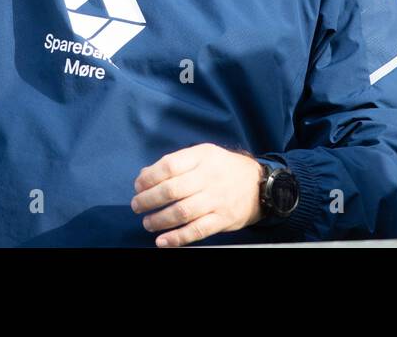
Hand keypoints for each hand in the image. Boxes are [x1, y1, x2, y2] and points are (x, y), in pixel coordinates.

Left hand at [131, 144, 264, 247]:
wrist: (259, 185)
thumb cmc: (224, 169)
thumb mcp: (203, 155)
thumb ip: (175, 163)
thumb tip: (144, 176)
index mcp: (202, 157)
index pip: (169, 166)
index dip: (149, 178)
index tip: (138, 186)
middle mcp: (209, 177)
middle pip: (172, 190)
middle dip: (148, 200)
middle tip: (137, 206)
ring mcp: (217, 199)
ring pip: (182, 212)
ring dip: (159, 220)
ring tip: (148, 223)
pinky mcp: (222, 219)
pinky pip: (197, 231)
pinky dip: (177, 238)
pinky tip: (163, 241)